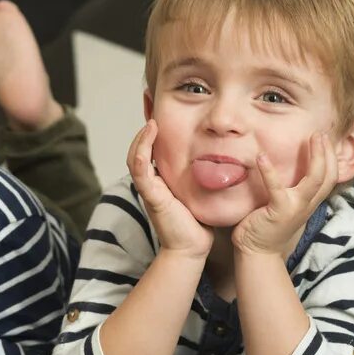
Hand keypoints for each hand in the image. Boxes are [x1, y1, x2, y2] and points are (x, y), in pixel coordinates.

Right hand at [128, 120, 212, 259]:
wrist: (192, 248)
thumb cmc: (196, 223)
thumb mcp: (198, 191)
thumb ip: (200, 176)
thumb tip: (218, 159)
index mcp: (159, 181)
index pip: (150, 151)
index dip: (152, 133)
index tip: (158, 112)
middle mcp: (151, 183)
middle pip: (138, 150)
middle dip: (143, 128)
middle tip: (149, 106)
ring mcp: (148, 189)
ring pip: (135, 157)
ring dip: (142, 137)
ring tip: (151, 120)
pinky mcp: (151, 196)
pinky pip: (141, 170)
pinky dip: (142, 151)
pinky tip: (150, 135)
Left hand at [233, 133, 337, 256]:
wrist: (257, 253)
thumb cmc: (266, 227)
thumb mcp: (284, 206)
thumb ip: (289, 190)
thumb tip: (285, 169)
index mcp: (309, 202)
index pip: (329, 178)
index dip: (330, 159)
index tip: (324, 140)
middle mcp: (307, 205)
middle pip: (327, 176)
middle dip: (327, 153)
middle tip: (320, 134)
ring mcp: (295, 208)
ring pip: (314, 180)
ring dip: (315, 157)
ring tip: (311, 138)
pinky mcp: (278, 211)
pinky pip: (277, 188)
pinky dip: (269, 172)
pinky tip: (262, 157)